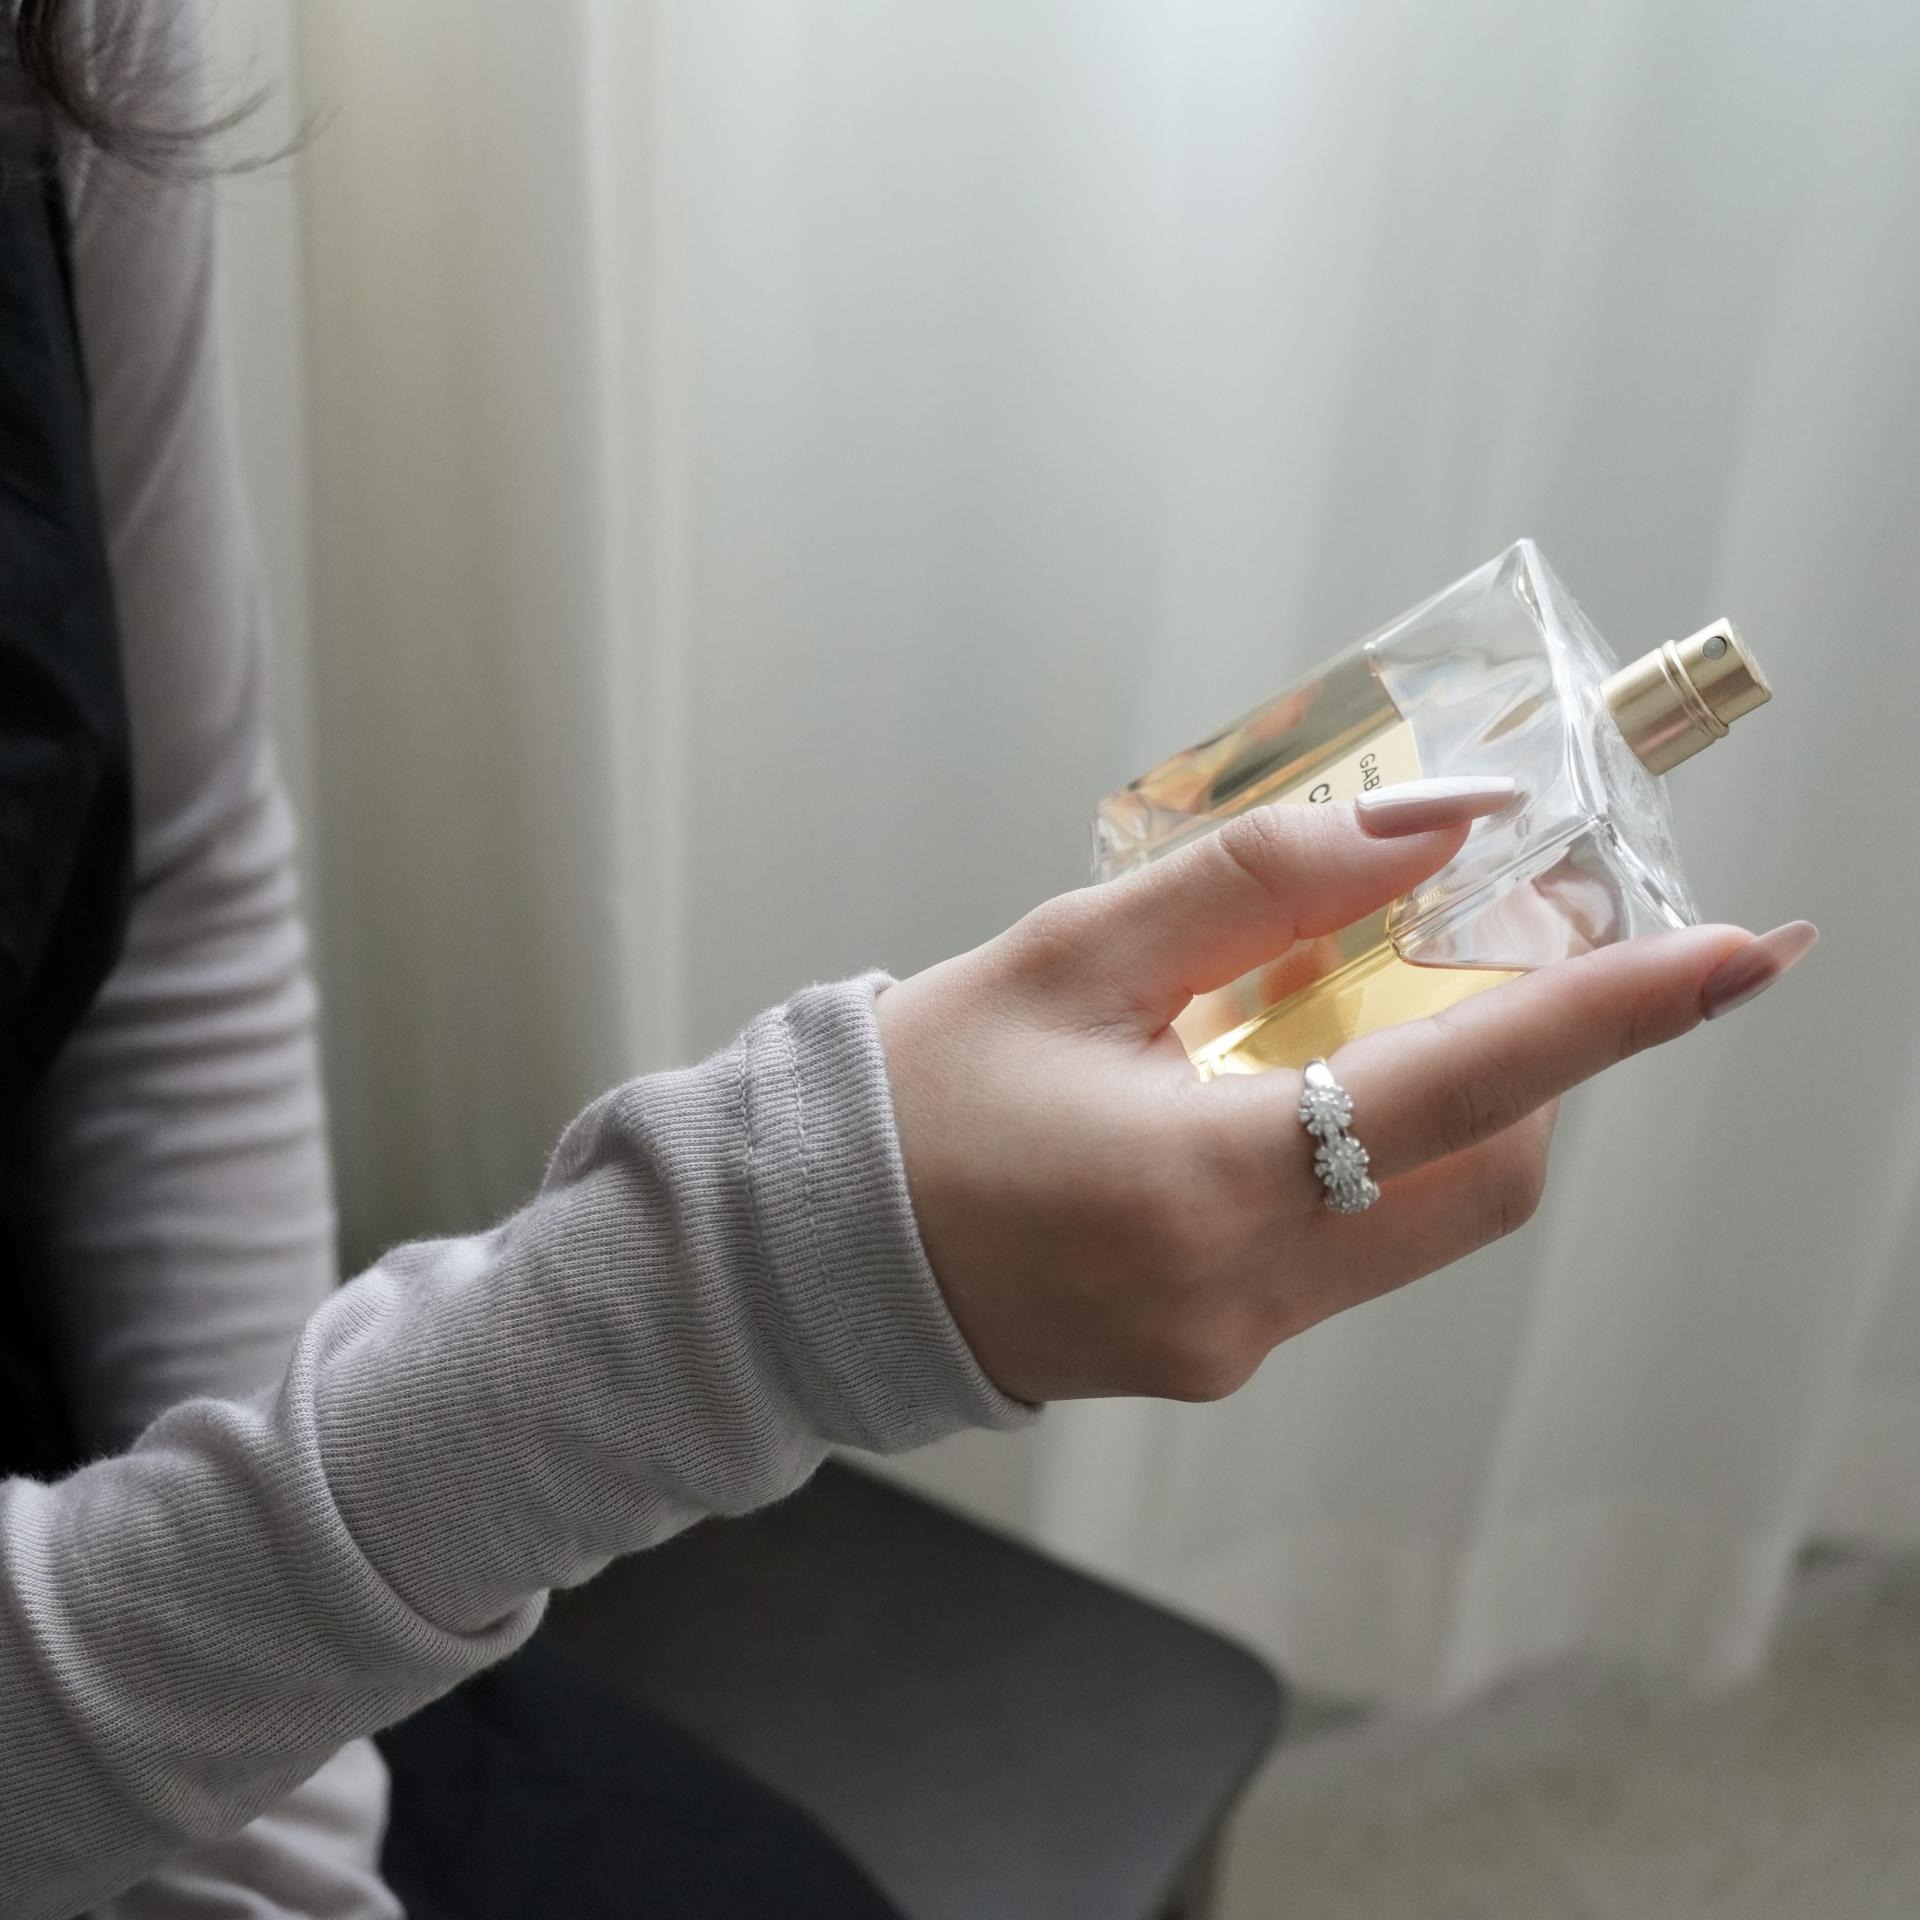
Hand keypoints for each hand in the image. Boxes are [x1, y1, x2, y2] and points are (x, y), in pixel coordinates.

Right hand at [875, 783, 1815, 1403]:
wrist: (809, 1254)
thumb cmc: (912, 1097)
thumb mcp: (1071, 954)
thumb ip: (1259, 888)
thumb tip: (1425, 831)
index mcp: (1197, 1182)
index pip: (1462, 1090)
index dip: (1611, 1014)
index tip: (1731, 954)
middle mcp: (1240, 1291)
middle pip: (1486, 1181)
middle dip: (1530, 1062)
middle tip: (1490, 949)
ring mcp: (1234, 1343)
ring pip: (1428, 1225)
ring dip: (1445, 1111)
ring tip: (1367, 1008)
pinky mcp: (1217, 1356)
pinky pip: (1348, 1256)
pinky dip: (1364, 1162)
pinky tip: (1282, 1090)